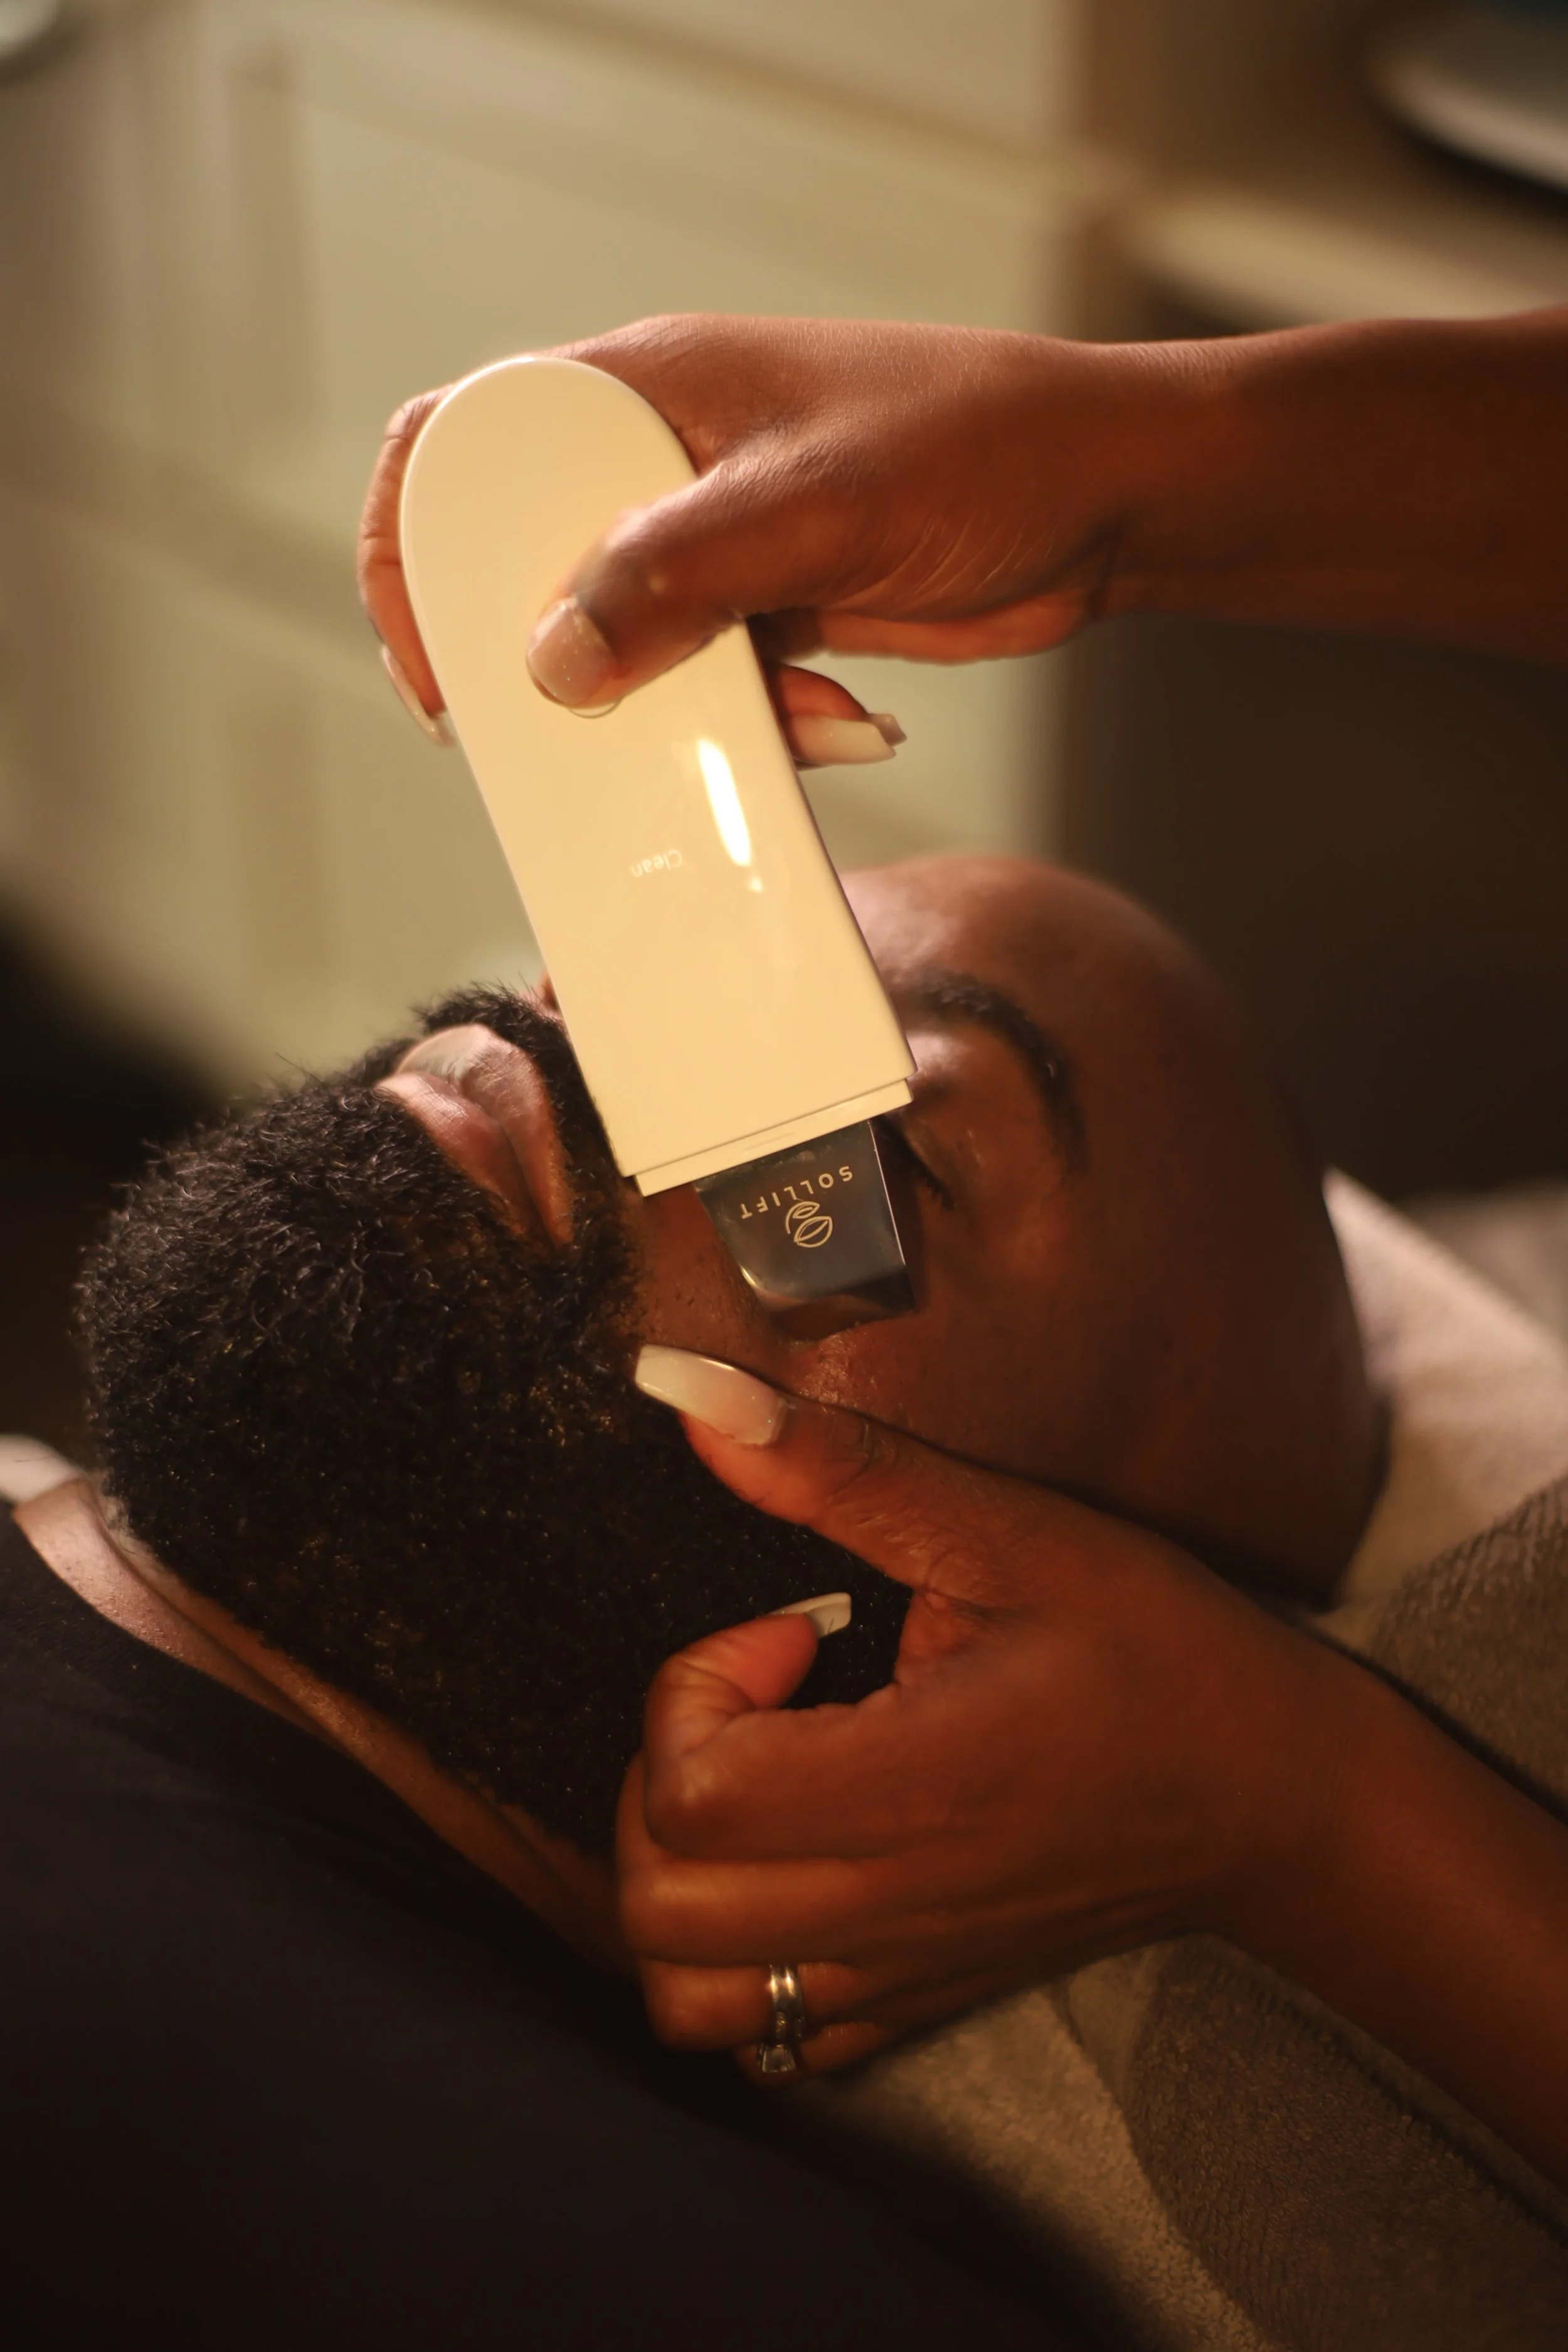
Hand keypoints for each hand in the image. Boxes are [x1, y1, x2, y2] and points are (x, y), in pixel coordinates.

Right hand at [357, 315, 1193, 725]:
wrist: (1108, 499)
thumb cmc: (982, 447)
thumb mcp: (817, 507)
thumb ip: (677, 575)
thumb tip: (553, 658)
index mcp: (647, 388)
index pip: (470, 439)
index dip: (424, 547)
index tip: (441, 666)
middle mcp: (666, 460)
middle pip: (541, 563)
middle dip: (560, 661)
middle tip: (586, 732)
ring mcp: (721, 537)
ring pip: (634, 643)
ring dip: (684, 710)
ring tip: (778, 713)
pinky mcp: (775, 603)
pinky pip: (718, 682)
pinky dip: (762, 721)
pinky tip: (834, 714)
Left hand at [616, 1350, 1363, 2080]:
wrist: (1280, 1801)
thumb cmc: (1162, 1655)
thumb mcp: (1013, 1532)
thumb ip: (844, 1470)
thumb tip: (691, 1395)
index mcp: (918, 1786)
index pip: (693, 1794)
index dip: (698, 1688)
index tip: (789, 1633)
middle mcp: (895, 1904)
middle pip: (658, 1904)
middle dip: (663, 1779)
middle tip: (757, 1705)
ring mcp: (902, 1972)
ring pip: (688, 1998)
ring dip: (674, 1883)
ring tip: (755, 1787)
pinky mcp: (918, 2002)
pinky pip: (763, 2038)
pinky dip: (734, 1960)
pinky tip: (795, 1861)